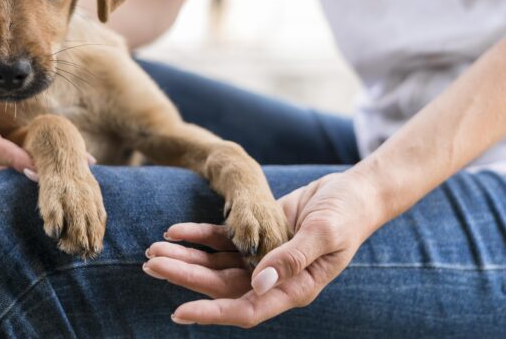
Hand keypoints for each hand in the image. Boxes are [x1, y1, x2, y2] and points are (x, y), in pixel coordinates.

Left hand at [143, 171, 381, 327]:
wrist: (355, 192)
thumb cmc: (348, 215)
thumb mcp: (324, 234)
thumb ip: (292, 259)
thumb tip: (258, 285)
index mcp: (294, 288)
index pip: (246, 309)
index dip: (212, 313)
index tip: (179, 312)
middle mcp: (273, 279)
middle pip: (221, 286)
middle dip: (185, 277)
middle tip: (151, 265)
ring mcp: (263, 258)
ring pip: (216, 264)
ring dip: (186, 257)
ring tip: (153, 249)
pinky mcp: (258, 235)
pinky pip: (222, 240)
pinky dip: (199, 236)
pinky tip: (175, 230)